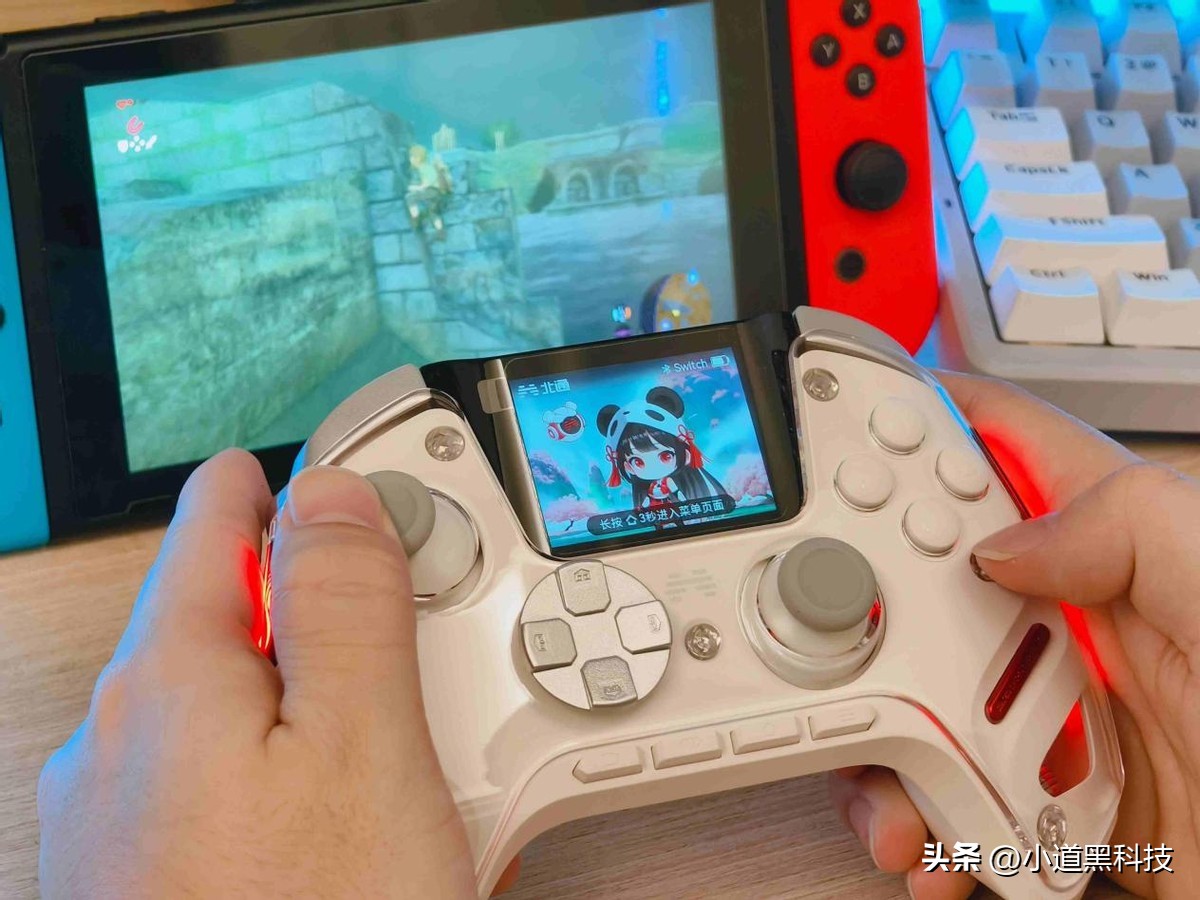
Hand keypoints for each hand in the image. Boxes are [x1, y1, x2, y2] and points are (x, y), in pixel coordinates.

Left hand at [38, 452, 479, 897]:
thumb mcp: (363, 750)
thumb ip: (346, 606)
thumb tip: (329, 496)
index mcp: (164, 682)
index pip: (217, 521)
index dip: (295, 488)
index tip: (344, 473)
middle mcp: (116, 742)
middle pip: (227, 619)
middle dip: (319, 616)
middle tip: (405, 637)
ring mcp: (117, 817)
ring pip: (228, 707)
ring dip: (311, 706)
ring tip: (392, 753)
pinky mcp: (140, 877)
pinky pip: (219, 782)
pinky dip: (287, 775)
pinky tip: (342, 824)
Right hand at [827, 374, 1199, 898]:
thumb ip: (1133, 526)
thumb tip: (999, 543)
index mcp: (1121, 545)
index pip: (1002, 448)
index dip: (918, 419)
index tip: (830, 428)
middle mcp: (1075, 619)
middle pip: (929, 573)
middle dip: (865, 601)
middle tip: (839, 641)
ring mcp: (1053, 708)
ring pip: (917, 687)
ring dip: (882, 735)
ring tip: (898, 780)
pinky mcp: (1046, 797)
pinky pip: (946, 790)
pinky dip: (919, 818)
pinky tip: (939, 844)